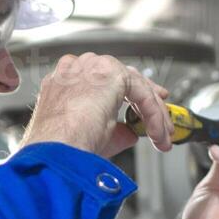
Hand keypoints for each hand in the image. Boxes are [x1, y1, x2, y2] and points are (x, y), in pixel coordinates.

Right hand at [20, 53, 171, 157]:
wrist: (55, 151)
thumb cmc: (63, 148)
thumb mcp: (91, 134)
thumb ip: (114, 129)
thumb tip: (130, 133)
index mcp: (66, 80)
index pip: (105, 80)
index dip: (129, 94)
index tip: (145, 108)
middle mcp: (78, 68)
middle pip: (124, 77)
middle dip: (148, 100)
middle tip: (163, 120)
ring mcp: (93, 67)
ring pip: (136, 85)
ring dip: (153, 112)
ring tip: (162, 136)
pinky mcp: (111, 74)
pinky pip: (142, 94)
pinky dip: (153, 115)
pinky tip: (157, 133)